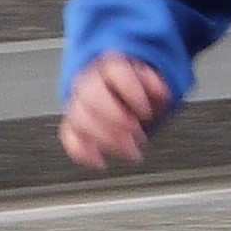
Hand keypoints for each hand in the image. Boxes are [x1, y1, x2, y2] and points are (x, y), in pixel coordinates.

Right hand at [59, 54, 172, 169]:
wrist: (116, 94)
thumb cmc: (136, 89)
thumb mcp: (152, 81)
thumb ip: (156, 85)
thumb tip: (161, 93)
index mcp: (110, 67)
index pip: (115, 72)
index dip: (132, 93)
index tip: (148, 112)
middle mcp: (89, 83)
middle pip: (92, 97)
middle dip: (117, 119)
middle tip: (138, 134)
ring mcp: (78, 104)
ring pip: (80, 119)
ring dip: (107, 139)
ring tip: (132, 152)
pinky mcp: (73, 125)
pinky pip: (69, 138)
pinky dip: (82, 153)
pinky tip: (101, 162)